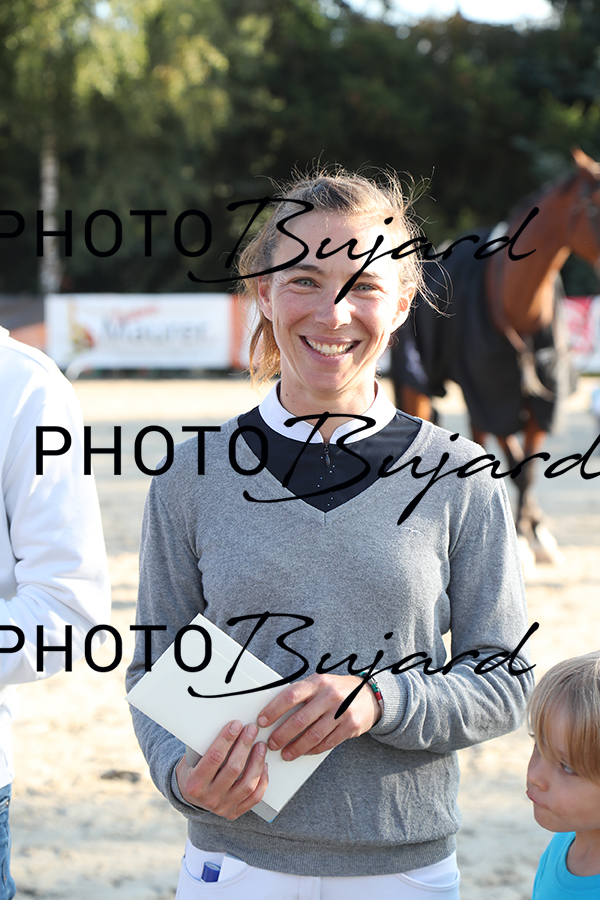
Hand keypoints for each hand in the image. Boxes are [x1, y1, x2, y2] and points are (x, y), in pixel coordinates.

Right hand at [176, 720, 267, 819]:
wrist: (190, 795)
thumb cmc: (193, 769)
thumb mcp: (192, 758)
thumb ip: (206, 745)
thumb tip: (230, 725)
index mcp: (194, 784)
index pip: (214, 758)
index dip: (226, 739)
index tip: (236, 724)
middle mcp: (209, 799)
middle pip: (233, 770)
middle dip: (244, 746)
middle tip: (252, 729)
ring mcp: (223, 808)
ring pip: (247, 785)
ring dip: (257, 762)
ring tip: (261, 746)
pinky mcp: (235, 812)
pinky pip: (254, 798)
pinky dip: (262, 780)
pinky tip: (263, 765)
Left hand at [256, 674, 380, 761]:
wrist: (368, 694)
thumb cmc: (336, 690)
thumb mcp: (319, 684)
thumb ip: (301, 694)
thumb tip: (274, 712)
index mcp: (317, 682)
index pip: (290, 696)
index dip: (273, 710)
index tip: (262, 721)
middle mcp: (329, 695)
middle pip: (300, 720)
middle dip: (282, 734)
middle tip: (271, 743)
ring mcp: (342, 711)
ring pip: (313, 735)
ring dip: (296, 747)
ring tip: (285, 753)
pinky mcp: (350, 726)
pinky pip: (327, 743)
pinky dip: (313, 750)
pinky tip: (304, 752)